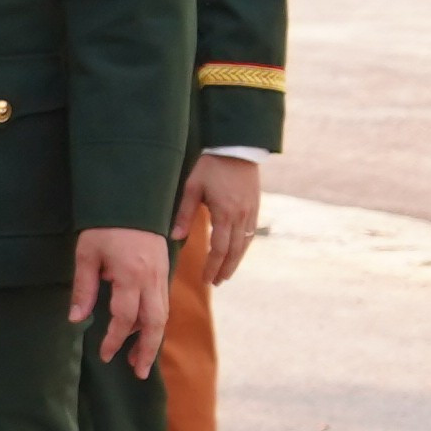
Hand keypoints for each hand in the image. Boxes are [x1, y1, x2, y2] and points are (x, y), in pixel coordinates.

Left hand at [71, 225, 173, 375]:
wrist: (133, 199)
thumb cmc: (105, 226)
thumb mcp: (87, 254)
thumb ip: (84, 288)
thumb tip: (77, 320)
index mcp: (131, 274)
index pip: (125, 317)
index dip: (115, 339)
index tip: (105, 355)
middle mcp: (151, 279)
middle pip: (154, 322)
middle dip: (147, 350)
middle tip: (138, 373)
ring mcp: (161, 275)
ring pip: (162, 315)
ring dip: (152, 339)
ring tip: (140, 361)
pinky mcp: (164, 272)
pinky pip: (162, 304)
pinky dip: (154, 322)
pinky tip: (143, 334)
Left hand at [177, 152, 265, 284]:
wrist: (237, 148)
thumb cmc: (210, 166)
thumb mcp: (192, 187)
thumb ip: (184, 213)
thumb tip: (175, 237)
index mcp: (225, 212)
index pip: (219, 248)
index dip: (212, 266)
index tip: (206, 280)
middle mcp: (241, 215)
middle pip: (234, 251)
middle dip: (225, 269)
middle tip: (216, 283)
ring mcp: (251, 211)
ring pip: (244, 244)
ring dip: (235, 261)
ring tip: (226, 274)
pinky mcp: (255, 206)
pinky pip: (250, 233)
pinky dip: (243, 247)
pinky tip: (236, 253)